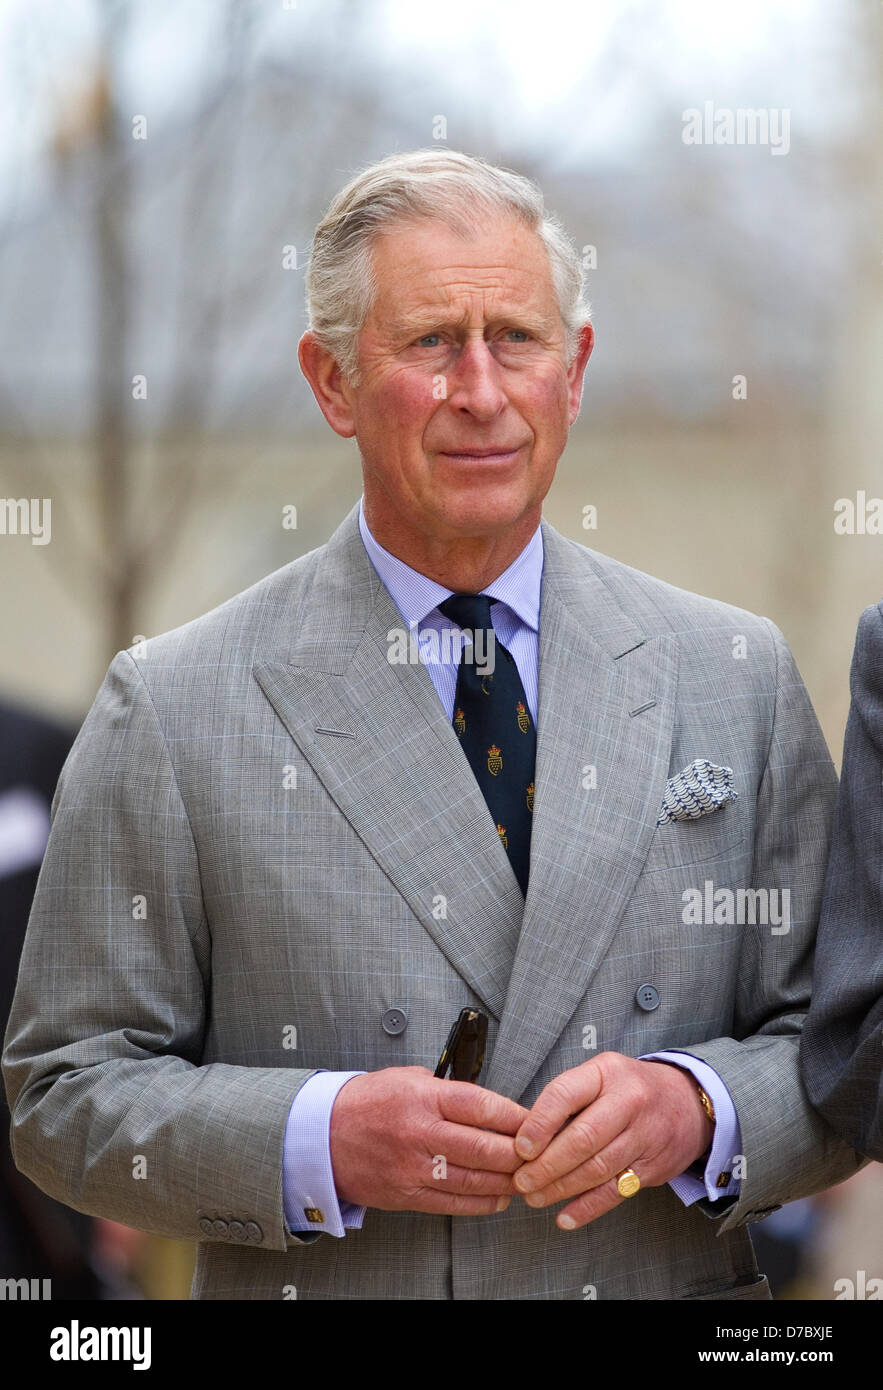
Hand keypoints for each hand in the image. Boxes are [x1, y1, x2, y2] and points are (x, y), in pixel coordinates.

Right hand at [329, 1066, 529, 1214]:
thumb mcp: (407, 1078)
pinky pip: (454, 1203)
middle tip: (539, 1153)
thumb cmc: (368, 1103)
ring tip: (525, 1177)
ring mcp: (413, 1168)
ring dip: (507, 1182)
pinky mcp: (407, 1195)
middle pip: (484, 1148)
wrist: (322, 1135)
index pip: (481, 1106)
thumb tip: (488, 1104)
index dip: (515, 1116)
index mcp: (422, 1097)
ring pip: (474, 1180)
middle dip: (520, 1154)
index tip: (535, 1120)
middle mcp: (419, 1133)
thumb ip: (447, 1089)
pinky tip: (498, 1197)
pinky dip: (482, 1203)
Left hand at [512, 1053, 713, 1229]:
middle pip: (583, 1138)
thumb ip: (568, 1098)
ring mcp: (644, 1135)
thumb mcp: (602, 1075)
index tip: (520, 1148)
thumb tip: (526, 1136)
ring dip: (562, 1188)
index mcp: (607, 1073)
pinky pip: (616, 1191)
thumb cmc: (630, 1088)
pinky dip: (588, 1208)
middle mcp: (629, 1101)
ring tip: (535, 1197)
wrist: (689, 1102)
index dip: (539, 1123)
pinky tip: (565, 1217)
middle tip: (522, 1181)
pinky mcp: (654, 1166)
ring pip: (598, 1168)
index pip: (565, 1094)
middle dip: (547, 1165)